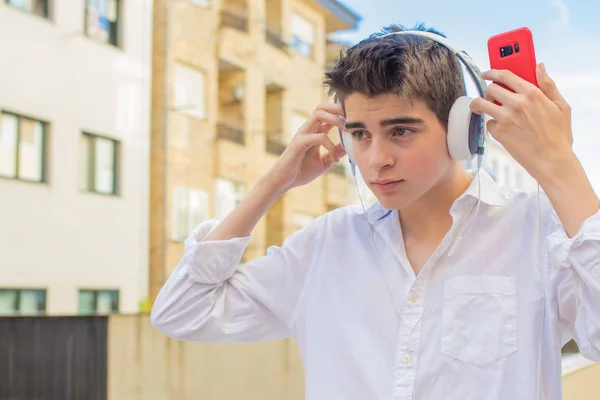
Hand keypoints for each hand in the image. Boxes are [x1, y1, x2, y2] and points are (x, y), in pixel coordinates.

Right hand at [265, 103, 346, 192]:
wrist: (284, 181)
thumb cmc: (301, 171)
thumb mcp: (324, 162)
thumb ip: (334, 153)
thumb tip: (347, 147)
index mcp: (314, 132)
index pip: (328, 114)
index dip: (342, 114)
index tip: (356, 121)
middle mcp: (308, 129)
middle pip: (322, 107)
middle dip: (338, 108)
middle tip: (353, 118)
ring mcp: (302, 134)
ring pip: (319, 115)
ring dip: (335, 119)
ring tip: (347, 130)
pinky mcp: (299, 143)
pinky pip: (318, 137)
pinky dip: (330, 145)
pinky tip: (335, 158)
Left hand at [470, 63, 573, 179]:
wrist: (551, 160)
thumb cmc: (558, 135)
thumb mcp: (561, 106)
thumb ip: (548, 85)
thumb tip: (539, 67)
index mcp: (532, 93)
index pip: (506, 75)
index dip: (492, 72)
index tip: (486, 73)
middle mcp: (517, 103)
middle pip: (490, 89)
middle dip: (488, 91)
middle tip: (491, 97)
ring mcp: (506, 118)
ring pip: (481, 103)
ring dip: (479, 105)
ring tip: (483, 109)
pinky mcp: (498, 132)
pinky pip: (488, 123)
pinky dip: (492, 124)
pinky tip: (502, 128)